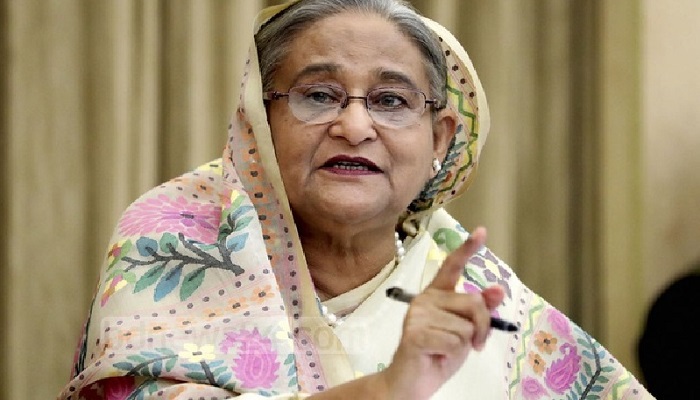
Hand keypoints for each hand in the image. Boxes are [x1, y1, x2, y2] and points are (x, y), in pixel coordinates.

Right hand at [381, 227, 504, 399]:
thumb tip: (497, 289)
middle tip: (473, 345)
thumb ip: (479, 311)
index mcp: (436, 295)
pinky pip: (454, 341)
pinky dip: (452, 355)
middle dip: (482, 328)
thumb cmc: (438, 355)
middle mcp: (425, 299)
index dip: (467, 248)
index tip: (482, 231)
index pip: (452, 266)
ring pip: (466, 327)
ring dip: (463, 346)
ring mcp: (417, 315)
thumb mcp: (465, 332)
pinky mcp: (414, 333)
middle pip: (474, 303)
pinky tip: (435, 356)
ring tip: (444, 351)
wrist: (411, 383)